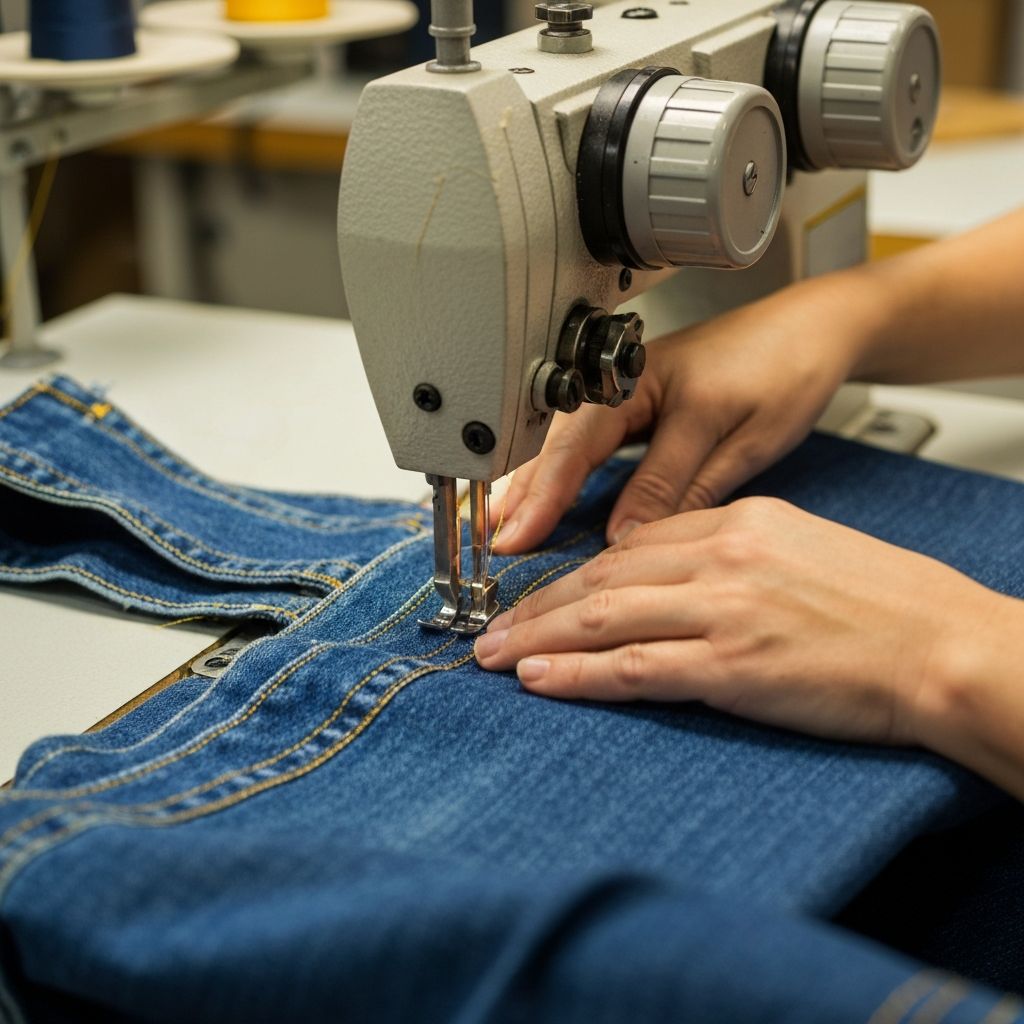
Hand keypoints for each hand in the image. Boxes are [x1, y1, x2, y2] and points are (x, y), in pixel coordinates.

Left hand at [477, 497, 1008, 747]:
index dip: (575, 571)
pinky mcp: (731, 665)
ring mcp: (723, 610)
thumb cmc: (885, 604)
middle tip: (493, 623)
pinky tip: (539, 679)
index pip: (632, 544)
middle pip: (603, 576)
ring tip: (495, 653)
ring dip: (539, 637)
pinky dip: (577, 674)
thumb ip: (729, 553)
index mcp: (739, 522)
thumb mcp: (799, 548)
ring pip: (604, 617)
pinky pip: (633, 668)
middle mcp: (722, 557)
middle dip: (538, 603)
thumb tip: (669, 571)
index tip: (543, 591)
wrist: (944, 645)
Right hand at [494, 276, 874, 554]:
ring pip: (564, 444)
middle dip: (519, 493)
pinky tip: (546, 498)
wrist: (818, 328)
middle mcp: (623, 382)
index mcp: (639, 380)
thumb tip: (621, 537)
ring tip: (500, 524)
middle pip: (554, 443)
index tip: (514, 538)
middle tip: (486, 539)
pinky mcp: (637, 402)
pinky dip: (561, 475)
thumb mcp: (732, 436)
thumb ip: (673, 485)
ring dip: (532, 485)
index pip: (575, 447)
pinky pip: (585, 444)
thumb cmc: (786, 366)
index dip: (542, 498)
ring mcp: (626, 390)